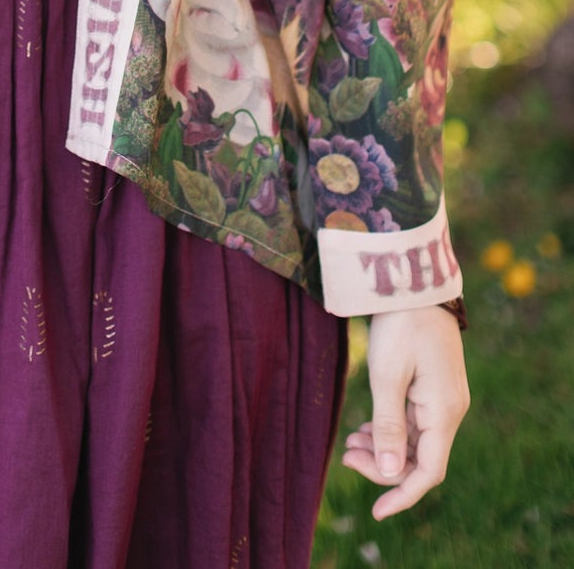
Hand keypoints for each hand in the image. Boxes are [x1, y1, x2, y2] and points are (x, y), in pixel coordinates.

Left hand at [341, 303, 469, 517]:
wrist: (414, 283)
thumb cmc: (400, 326)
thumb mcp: (387, 376)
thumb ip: (388, 427)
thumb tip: (390, 474)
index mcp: (443, 413)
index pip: (427, 472)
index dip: (401, 495)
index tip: (375, 511)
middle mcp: (449, 411)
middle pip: (419, 458)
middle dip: (384, 466)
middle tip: (346, 457)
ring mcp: (443, 399)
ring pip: (415, 440)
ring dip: (384, 447)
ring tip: (349, 444)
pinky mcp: (434, 387)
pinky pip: (414, 421)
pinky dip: (390, 429)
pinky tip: (366, 428)